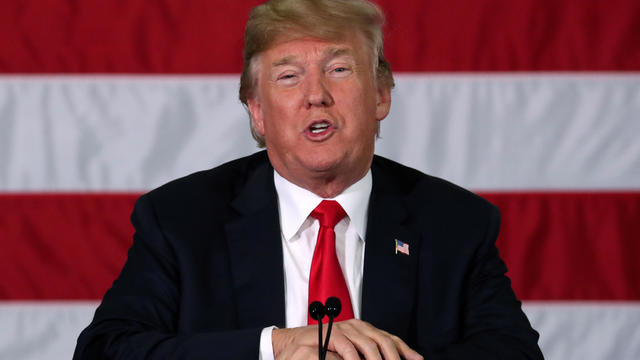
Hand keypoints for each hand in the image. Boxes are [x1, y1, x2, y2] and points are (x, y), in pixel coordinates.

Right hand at [272, 319, 422, 359]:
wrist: (290, 346)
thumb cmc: (320, 352)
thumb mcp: (347, 354)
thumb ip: (366, 355)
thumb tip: (394, 359)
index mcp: (362, 329)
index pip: (388, 338)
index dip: (404, 350)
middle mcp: (354, 326)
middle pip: (381, 340)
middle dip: (393, 357)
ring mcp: (341, 328)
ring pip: (367, 343)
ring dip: (377, 359)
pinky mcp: (327, 334)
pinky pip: (346, 346)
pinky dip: (355, 358)